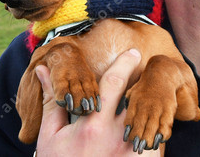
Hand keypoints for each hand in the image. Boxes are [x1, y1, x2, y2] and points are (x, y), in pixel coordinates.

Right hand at [35, 49, 160, 155]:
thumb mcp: (51, 137)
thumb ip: (52, 102)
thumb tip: (43, 70)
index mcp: (92, 125)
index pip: (114, 83)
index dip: (124, 63)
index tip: (132, 52)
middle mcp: (116, 137)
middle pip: (137, 97)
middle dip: (143, 80)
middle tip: (147, 68)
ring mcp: (132, 152)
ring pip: (149, 117)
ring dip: (149, 105)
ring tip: (148, 97)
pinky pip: (156, 140)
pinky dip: (153, 129)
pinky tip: (148, 125)